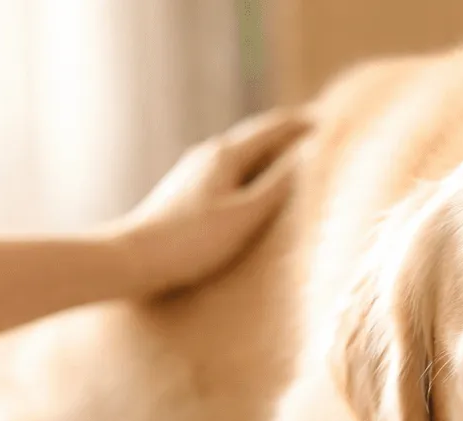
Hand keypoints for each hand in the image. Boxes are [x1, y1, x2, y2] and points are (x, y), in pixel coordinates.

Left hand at [109, 106, 311, 295]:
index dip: (302, 123)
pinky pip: (228, 172)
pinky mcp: (185, 192)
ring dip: (268, 154)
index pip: (272, 128)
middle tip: (316, 133)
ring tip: (290, 159)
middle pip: (255, 137)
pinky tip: (251, 189)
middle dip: (286, 134)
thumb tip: (309, 155)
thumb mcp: (245, 215)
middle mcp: (207, 155)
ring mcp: (193, 172)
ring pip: (240, 155)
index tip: (330, 120)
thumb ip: (278, 185)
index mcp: (225, 155)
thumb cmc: (191, 241)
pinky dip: (251, 172)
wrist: (132, 260)